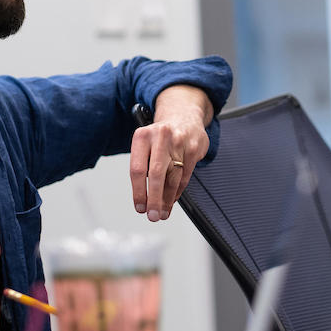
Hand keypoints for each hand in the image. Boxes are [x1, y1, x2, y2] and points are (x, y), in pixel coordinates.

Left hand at [130, 85, 212, 220]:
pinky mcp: (193, 148)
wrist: (183, 115)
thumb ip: (143, 167)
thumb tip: (143, 198)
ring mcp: (179, 141)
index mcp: (142, 136)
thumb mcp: (146, 144)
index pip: (137, 169)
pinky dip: (178, 191)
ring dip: (168, 199)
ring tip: (163, 211)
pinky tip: (173, 199)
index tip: (140, 207)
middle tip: (153, 214)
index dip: (139, 192)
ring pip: (173, 177)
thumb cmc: (161, 136)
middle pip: (156, 174)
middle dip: (154, 199)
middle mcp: (160, 136)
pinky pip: (185, 175)